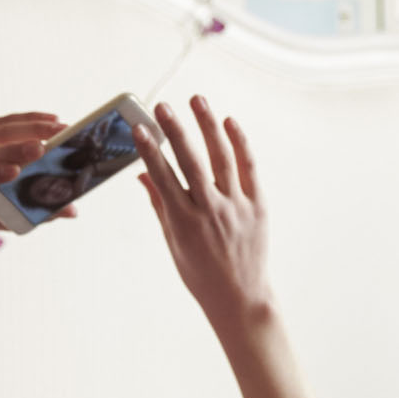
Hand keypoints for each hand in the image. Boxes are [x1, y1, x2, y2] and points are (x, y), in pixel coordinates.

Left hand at [0, 112, 73, 236]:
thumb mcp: (3, 220)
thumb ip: (36, 215)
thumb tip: (72, 211)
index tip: (15, 171)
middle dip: (20, 148)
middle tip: (49, 146)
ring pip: (1, 131)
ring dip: (32, 128)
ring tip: (60, 128)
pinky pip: (3, 121)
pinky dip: (28, 120)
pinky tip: (50, 120)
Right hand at [134, 96, 272, 329]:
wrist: (240, 297)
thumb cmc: (201, 274)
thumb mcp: (174, 243)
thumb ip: (160, 205)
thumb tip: (143, 174)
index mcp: (184, 223)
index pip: (163, 178)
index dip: (151, 151)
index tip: (140, 128)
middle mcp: (211, 212)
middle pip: (191, 162)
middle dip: (175, 130)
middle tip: (163, 106)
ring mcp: (237, 208)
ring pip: (222, 158)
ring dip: (208, 126)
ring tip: (197, 100)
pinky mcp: (258, 207)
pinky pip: (249, 168)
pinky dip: (240, 144)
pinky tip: (228, 122)